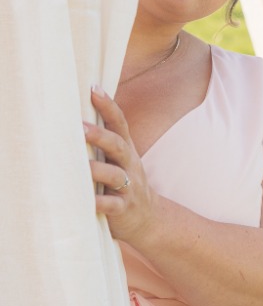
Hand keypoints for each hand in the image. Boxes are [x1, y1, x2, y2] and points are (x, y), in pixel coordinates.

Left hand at [84, 86, 155, 242]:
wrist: (148, 217)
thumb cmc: (122, 182)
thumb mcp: (118, 159)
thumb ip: (103, 141)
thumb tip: (71, 114)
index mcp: (126, 150)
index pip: (119, 123)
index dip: (108, 106)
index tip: (94, 88)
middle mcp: (129, 165)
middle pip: (118, 146)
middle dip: (100, 136)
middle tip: (80, 127)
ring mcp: (128, 187)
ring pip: (114, 175)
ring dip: (97, 169)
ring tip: (81, 166)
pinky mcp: (123, 209)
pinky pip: (111, 206)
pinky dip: (99, 203)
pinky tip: (85, 202)